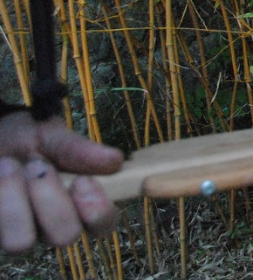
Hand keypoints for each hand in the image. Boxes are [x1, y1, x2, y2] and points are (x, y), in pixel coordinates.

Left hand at [0, 110, 123, 253]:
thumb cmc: (26, 139)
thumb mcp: (52, 136)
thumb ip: (79, 150)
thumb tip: (116, 161)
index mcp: (79, 202)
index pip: (102, 224)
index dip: (98, 211)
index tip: (83, 181)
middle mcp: (52, 224)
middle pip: (64, 236)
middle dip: (50, 199)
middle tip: (38, 165)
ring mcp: (20, 231)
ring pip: (22, 242)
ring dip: (14, 204)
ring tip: (9, 166)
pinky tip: (0, 171)